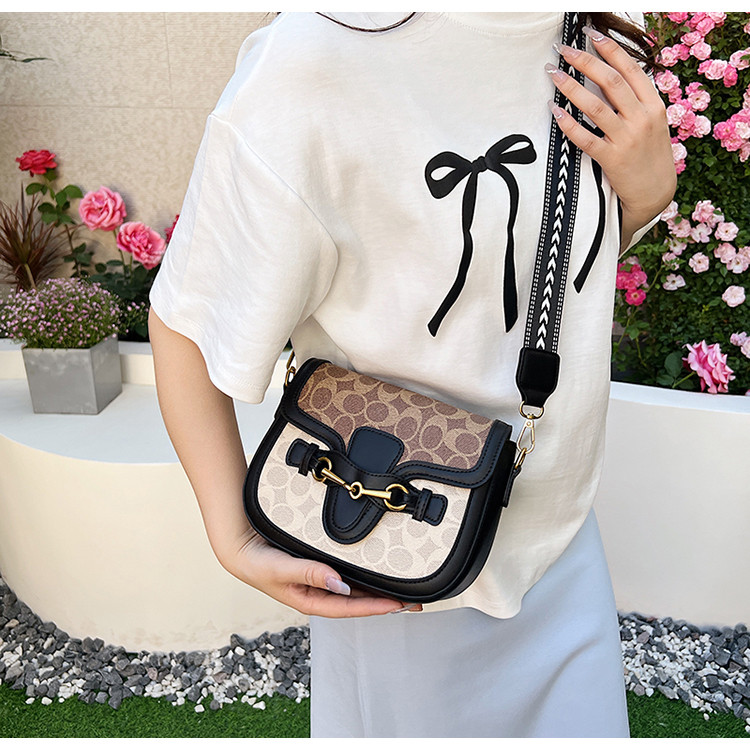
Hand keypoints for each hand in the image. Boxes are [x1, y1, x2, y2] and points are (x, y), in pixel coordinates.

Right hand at [220, 525, 421, 617]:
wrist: (243, 548)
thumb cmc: (259, 563)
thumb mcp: (283, 569)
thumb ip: (310, 574)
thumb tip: (339, 584)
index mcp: (312, 601)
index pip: (351, 608)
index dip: (376, 607)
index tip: (400, 605)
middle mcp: (320, 594)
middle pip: (359, 602)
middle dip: (387, 603)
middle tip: (417, 601)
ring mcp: (322, 583)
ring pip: (357, 591)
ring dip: (380, 592)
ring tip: (406, 590)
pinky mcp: (321, 569)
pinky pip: (349, 576)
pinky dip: (366, 577)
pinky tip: (378, 573)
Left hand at [545, 24, 675, 250]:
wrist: (655, 193)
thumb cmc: (649, 154)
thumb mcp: (653, 122)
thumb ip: (636, 101)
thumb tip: (609, 75)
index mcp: (654, 104)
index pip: (630, 68)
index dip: (609, 48)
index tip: (590, 33)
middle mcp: (642, 118)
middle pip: (610, 81)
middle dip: (584, 61)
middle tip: (562, 49)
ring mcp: (627, 139)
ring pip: (595, 106)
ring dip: (571, 87)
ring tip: (553, 74)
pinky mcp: (611, 159)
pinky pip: (585, 137)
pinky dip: (568, 123)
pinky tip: (554, 110)